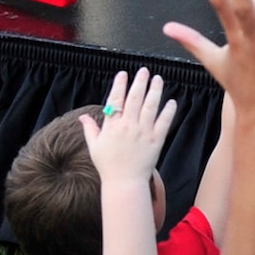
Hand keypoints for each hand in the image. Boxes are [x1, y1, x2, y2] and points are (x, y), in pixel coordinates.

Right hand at [79, 68, 176, 186]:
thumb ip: (90, 129)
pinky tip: (171, 101)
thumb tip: (82, 116)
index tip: (123, 74)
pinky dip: (168, 111)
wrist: (124, 183)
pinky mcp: (156, 140)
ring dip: (155, 90)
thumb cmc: (108, 166)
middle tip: (144, 70)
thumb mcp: (95, 147)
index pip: (115, 100)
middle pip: (134, 98)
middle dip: (139, 82)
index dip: (119, 85)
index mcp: (112, 126)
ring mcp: (143, 132)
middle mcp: (128, 126)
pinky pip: (163, 122)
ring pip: (150, 106)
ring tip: (158, 79)